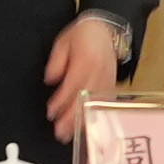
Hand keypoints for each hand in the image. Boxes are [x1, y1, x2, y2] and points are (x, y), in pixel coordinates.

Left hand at [43, 13, 127, 140]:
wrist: (106, 29)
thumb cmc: (83, 35)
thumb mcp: (63, 42)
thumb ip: (56, 61)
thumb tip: (50, 79)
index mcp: (86, 60)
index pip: (72, 85)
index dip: (61, 101)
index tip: (51, 112)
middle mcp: (98, 71)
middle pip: (84, 98)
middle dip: (71, 118)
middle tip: (60, 132)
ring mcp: (107, 79)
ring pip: (95, 103)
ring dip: (83, 120)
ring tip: (71, 134)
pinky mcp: (112, 84)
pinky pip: (104, 102)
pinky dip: (96, 115)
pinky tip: (88, 125)